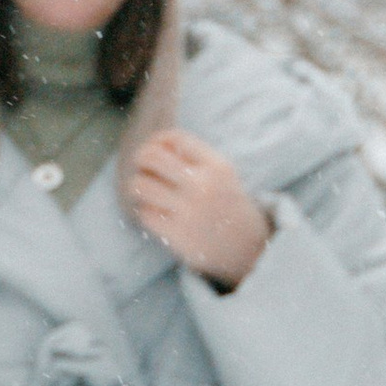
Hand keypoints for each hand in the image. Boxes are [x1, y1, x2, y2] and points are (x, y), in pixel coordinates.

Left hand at [126, 130, 270, 289]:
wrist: (247, 247)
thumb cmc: (227, 204)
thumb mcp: (222, 174)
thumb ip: (194, 157)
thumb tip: (155, 144)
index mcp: (216, 166)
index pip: (176, 138)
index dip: (158, 140)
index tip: (154, 148)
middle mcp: (203, 186)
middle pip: (152, 156)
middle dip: (141, 158)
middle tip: (142, 167)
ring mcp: (189, 211)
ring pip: (141, 185)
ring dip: (138, 185)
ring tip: (146, 190)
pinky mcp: (177, 235)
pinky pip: (145, 213)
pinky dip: (147, 211)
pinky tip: (157, 213)